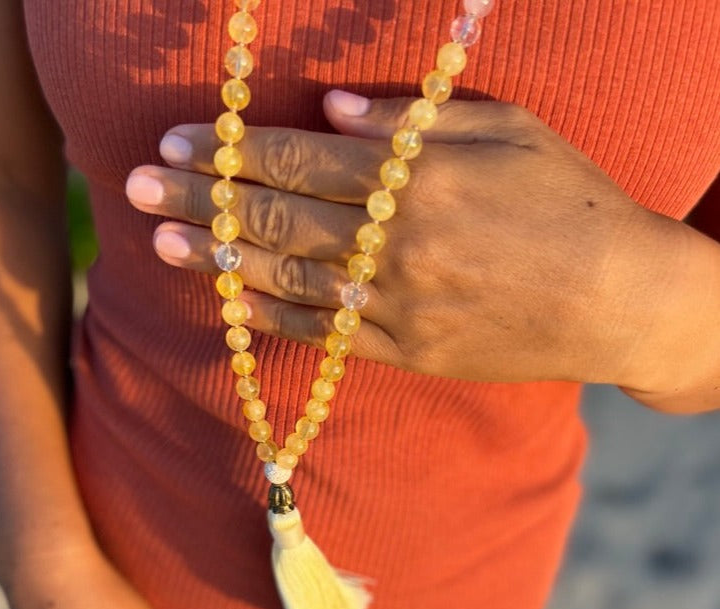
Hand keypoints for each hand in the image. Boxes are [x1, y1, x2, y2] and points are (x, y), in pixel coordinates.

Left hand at [127, 90, 668, 386]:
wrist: (617, 299)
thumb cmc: (573, 202)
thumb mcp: (511, 131)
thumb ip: (418, 119)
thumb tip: (336, 110)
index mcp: (419, 180)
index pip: (299, 161)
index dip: (230, 152)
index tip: (177, 145)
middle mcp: (398, 244)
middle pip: (279, 218)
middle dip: (201, 202)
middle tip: (138, 190)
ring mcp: (401, 304)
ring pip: (291, 279)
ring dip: (219, 260)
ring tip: (162, 247)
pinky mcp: (411, 350)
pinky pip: (329, 333)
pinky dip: (276, 316)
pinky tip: (233, 302)